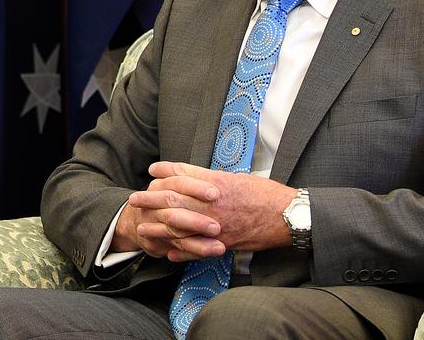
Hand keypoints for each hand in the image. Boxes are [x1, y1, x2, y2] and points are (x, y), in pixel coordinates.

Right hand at [116, 171, 224, 261]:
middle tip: (216, 227)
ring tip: (219, 246)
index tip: (215, 193)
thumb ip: (186, 175)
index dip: (195, 187)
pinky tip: (209, 253)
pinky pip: (178, 251)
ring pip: (175, 234)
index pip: (176, 183)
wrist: (135, 223)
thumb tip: (221, 174)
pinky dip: (194, 253)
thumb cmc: (162, 202)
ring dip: (198, 242)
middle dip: (196, 220)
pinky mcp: (156, 244)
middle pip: (173, 212)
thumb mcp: (169, 183)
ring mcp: (153, 227)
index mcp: (159, 187)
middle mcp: (154, 207)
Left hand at [148, 162, 295, 251]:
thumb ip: (213, 179)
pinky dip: (180, 251)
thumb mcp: (237, 178)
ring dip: (157, 227)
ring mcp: (215, 226)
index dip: (165, 172)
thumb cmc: (266, 194)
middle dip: (151, 199)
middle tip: (135, 198)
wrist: (288, 216)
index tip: (152, 170)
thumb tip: (194, 177)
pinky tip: (167, 252)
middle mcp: (211, 204)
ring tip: (142, 227)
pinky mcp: (223, 244)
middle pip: (173, 200)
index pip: (182, 175)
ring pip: (178, 227)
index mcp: (215, 183)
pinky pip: (195, 250)